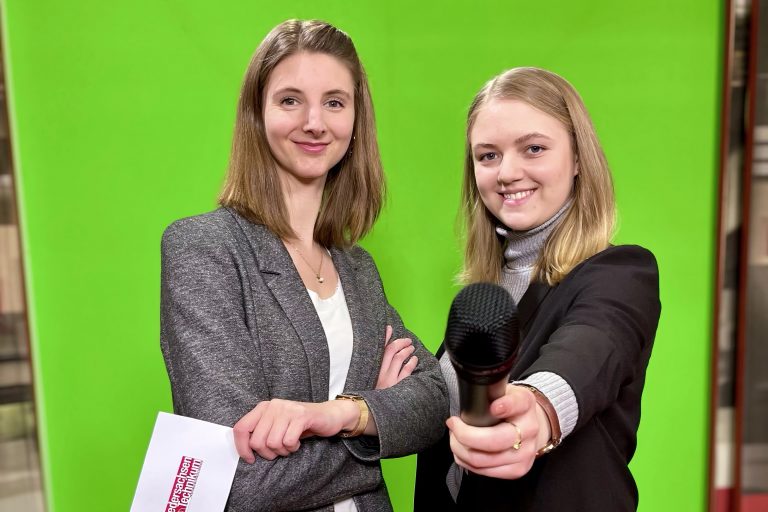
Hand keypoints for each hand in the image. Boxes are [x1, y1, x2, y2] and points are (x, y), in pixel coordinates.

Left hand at [233, 399, 353, 462]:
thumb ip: (260, 432)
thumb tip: (245, 451)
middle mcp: (273, 406)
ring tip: (290, 445)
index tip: (251, 459)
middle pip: (257, 441)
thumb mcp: (276, 425)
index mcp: (263, 407)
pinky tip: (297, 442)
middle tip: (279, 451)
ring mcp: (287, 409)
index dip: (242, 447)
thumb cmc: (299, 424)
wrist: (328, 415)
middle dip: (268, 453)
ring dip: (282, 451)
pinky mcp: (301, 416)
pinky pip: (288, 441)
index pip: (241, 428)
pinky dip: (292, 447)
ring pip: (273, 443)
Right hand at [376, 325, 417, 388]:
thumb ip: (376, 363)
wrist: (370, 411)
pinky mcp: (397, 387)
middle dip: (400, 342)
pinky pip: (406, 371)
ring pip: (399, 358)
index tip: (389, 329)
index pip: (378, 348)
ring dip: (407, 350)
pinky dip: (412, 362)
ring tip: (411, 348)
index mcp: (371, 369)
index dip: (384, 337)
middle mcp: (379, 373)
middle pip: (391, 350)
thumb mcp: (370, 377)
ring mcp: (389, 380)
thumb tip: (382, 347)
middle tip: (407, 340)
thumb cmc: (373, 392)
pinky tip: (414, 359)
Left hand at [446, 384, 545, 478]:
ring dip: (460, 449)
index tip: (493, 407)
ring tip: (454, 437)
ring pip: (483, 459)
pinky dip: (466, 461)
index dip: (506, 406)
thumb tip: (467, 394)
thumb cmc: (507, 407)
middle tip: (453, 425)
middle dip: (465, 435)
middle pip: (494, 440)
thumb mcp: (502, 390)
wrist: (529, 426)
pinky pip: (485, 471)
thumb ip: (488, 390)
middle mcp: (530, 428)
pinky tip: (462, 450)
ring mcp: (526, 452)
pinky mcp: (518, 469)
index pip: (517, 403)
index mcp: (525, 403)